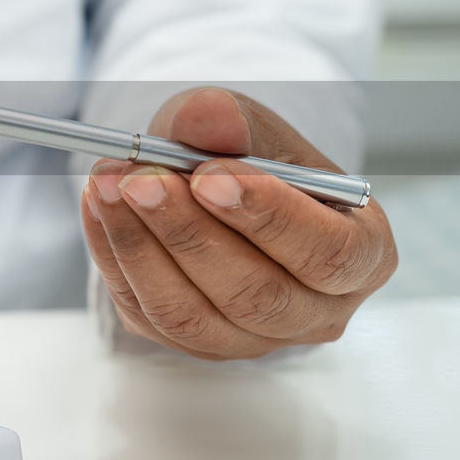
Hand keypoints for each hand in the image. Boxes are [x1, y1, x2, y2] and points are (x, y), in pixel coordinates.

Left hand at [81, 87, 397, 359]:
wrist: (215, 186)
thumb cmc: (250, 159)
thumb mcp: (248, 125)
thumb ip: (232, 120)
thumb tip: (207, 116)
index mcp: (363, 256)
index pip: (327, 253)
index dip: (267, 216)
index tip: (207, 176)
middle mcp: (318, 311)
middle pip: (255, 294)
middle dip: (187, 233)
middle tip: (138, 180)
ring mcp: (255, 339)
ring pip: (191, 314)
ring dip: (138, 246)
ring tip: (105, 185)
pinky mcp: (196, 343)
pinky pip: (148, 314)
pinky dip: (114, 257)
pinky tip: (96, 207)